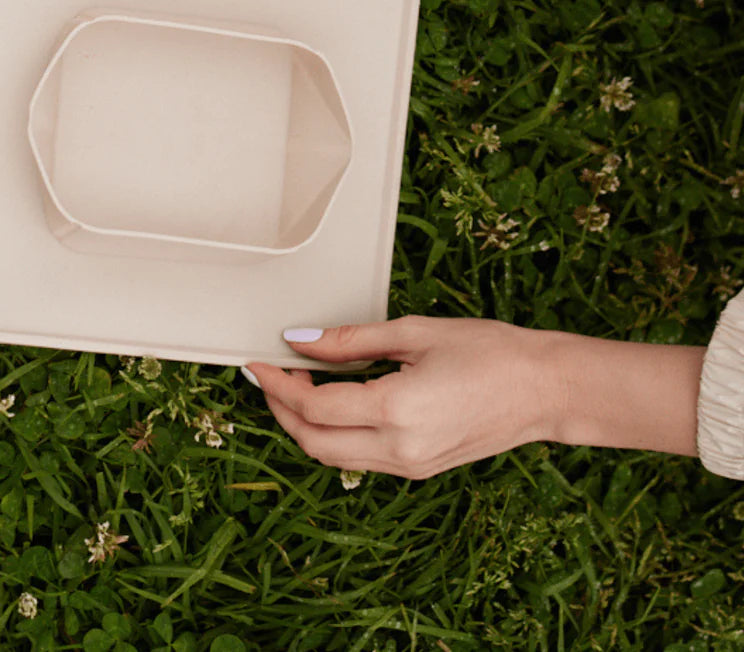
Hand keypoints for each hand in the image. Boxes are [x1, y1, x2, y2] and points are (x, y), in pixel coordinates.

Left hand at [245, 316, 554, 479]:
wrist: (544, 390)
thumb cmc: (489, 352)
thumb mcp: (414, 333)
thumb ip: (351, 339)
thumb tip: (300, 339)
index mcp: (396, 411)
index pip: (313, 408)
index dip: (278, 384)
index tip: (259, 361)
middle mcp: (399, 449)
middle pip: (314, 443)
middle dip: (281, 409)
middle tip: (271, 373)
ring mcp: (410, 466)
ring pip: (334, 458)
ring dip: (305, 425)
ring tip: (299, 383)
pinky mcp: (420, 470)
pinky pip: (360, 460)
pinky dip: (335, 435)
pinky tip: (335, 402)